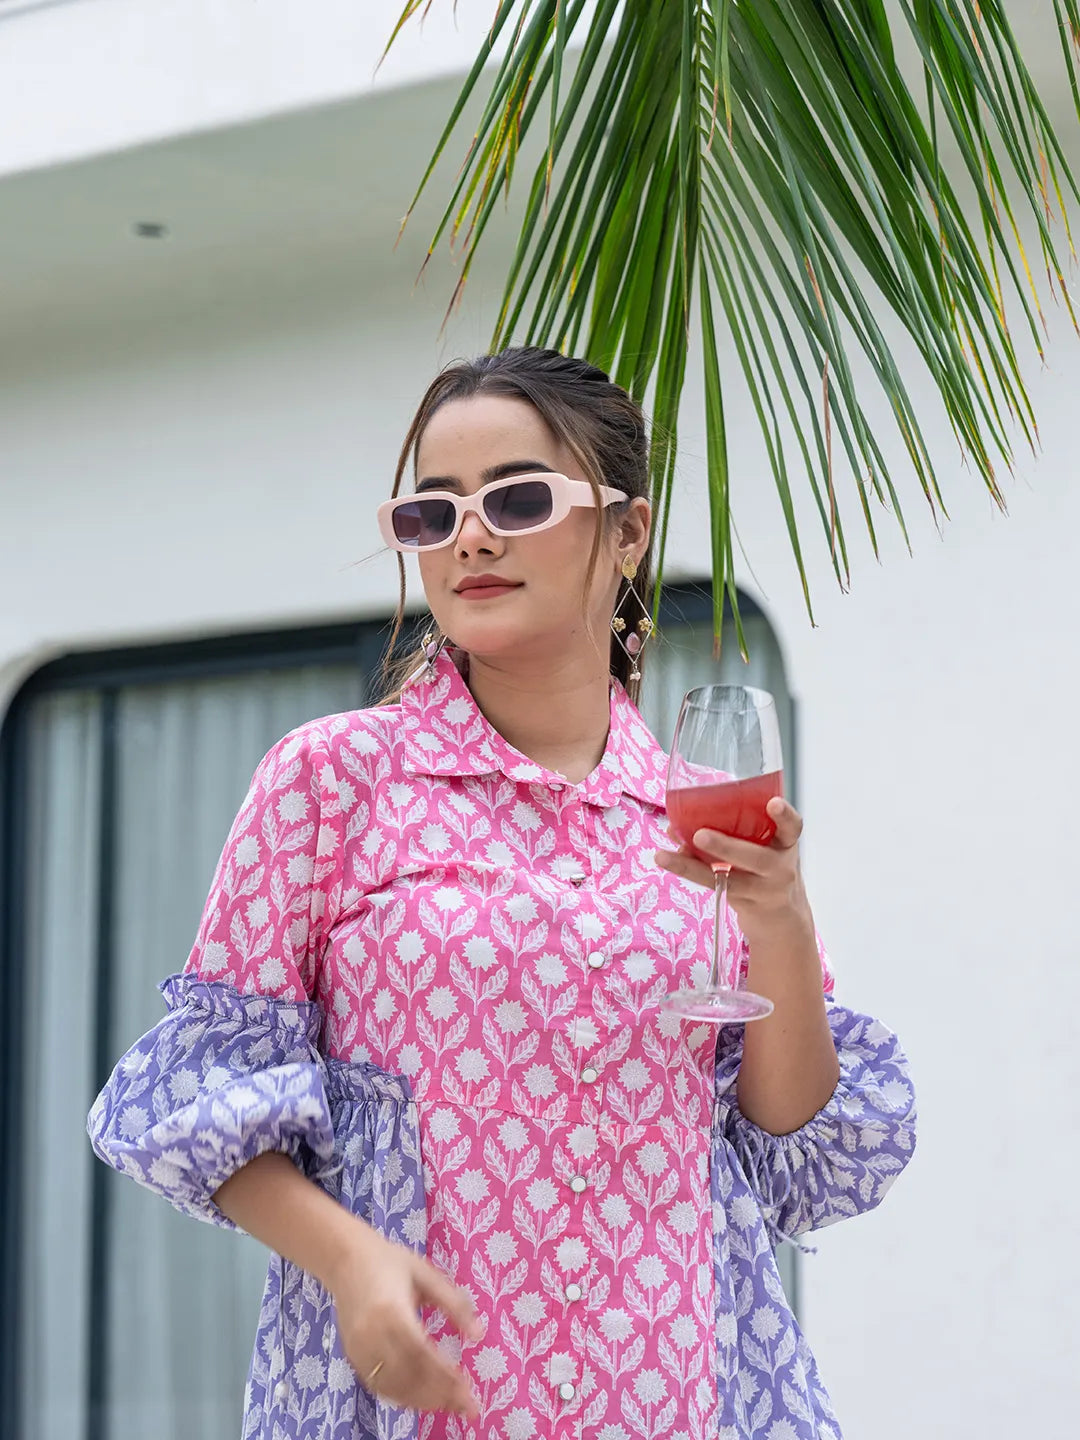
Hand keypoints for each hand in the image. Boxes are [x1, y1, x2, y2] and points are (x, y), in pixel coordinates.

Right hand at [329, 1224, 481, 1416]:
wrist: (344, 1258)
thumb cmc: (389, 1261)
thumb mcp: (426, 1274)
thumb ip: (454, 1304)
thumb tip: (479, 1334)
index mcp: (392, 1311)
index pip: (422, 1354)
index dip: (444, 1376)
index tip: (469, 1390)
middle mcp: (372, 1335)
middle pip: (408, 1376)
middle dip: (439, 1395)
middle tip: (467, 1407)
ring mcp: (359, 1348)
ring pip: (392, 1386)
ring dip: (422, 1401)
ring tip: (449, 1406)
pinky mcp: (352, 1355)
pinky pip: (377, 1385)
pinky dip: (401, 1396)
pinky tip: (421, 1399)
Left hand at [654, 796, 812, 944]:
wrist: (780, 916)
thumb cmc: (766, 867)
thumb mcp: (763, 845)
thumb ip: (734, 829)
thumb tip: (678, 821)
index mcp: (786, 844)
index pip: (793, 827)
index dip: (785, 816)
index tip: (773, 803)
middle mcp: (779, 868)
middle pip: (756, 858)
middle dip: (727, 846)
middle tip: (700, 834)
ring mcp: (762, 890)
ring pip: (729, 878)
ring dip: (693, 866)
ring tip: (664, 856)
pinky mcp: (743, 902)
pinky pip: (714, 886)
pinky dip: (689, 871)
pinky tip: (668, 860)